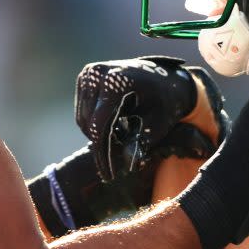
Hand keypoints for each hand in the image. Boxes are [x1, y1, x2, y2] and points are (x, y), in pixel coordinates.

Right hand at [75, 55, 228, 181]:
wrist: (167, 79)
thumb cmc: (166, 102)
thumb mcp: (159, 124)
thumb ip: (142, 141)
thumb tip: (128, 163)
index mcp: (116, 81)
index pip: (98, 125)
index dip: (102, 153)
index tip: (109, 174)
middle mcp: (98, 73)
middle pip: (87, 123)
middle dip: (100, 145)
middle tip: (114, 163)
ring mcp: (90, 73)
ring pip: (82, 118)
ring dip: (96, 135)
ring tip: (117, 142)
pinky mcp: (86, 77)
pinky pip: (82, 110)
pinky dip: (93, 123)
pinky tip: (112, 127)